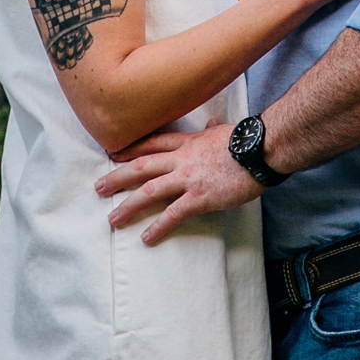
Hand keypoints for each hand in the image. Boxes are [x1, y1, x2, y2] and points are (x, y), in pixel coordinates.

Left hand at [95, 123, 260, 243]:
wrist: (260, 149)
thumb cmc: (246, 139)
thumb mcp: (224, 130)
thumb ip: (214, 128)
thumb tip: (213, 121)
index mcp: (187, 142)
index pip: (152, 143)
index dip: (130, 148)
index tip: (112, 153)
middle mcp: (181, 158)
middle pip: (142, 166)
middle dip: (117, 177)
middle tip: (98, 188)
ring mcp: (188, 177)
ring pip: (150, 191)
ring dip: (129, 205)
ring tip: (113, 218)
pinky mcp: (200, 196)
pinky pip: (173, 214)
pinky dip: (159, 227)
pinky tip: (147, 238)